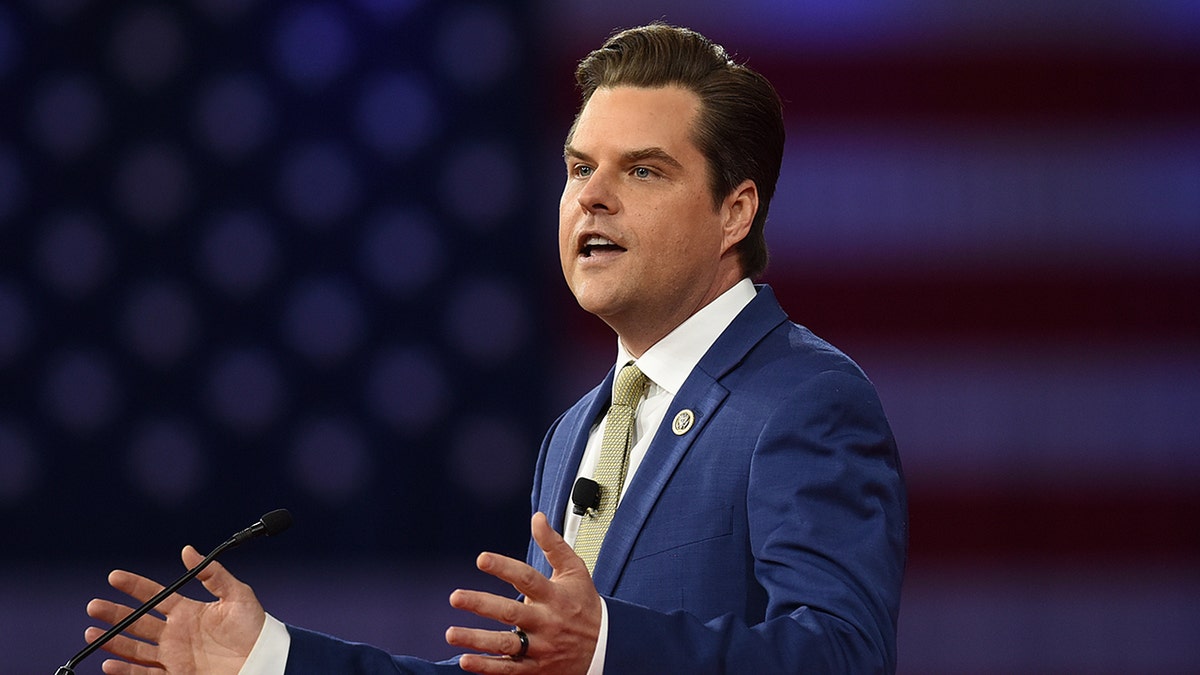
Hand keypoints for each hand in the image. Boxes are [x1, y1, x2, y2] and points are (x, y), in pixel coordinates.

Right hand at [84, 545, 265, 674]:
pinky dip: (125, 670)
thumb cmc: (256, 628)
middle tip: (94, 605)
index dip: (134, 586)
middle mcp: (176, 633)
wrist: (265, 660)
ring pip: (135, 648)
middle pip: (138, 621)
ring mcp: (174, 656)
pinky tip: (109, 663)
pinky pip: (145, 674)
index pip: (155, 596)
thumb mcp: (237, 595)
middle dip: (114, 614)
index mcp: (188, 612)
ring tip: (92, 632)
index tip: (114, 576)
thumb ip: (212, 574)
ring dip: (113, 641)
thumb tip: (188, 550)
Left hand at [446, 512, 601, 673]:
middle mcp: (546, 621)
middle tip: (456, 597)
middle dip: (481, 604)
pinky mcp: (536, 667)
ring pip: (506, 644)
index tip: (481, 559)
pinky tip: (466, 660)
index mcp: (554, 596)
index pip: (527, 578)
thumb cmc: (585, 605)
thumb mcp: (575, 571)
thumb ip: (554, 545)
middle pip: (511, 612)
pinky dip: (487, 666)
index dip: (504, 568)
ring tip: (451, 633)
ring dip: (477, 639)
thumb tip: (537, 518)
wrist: (607, 647)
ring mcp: (541, 647)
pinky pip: (509, 669)